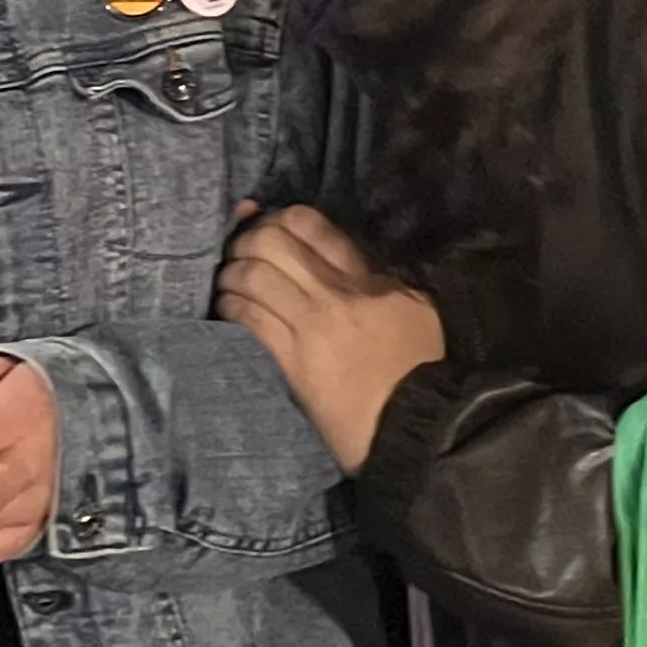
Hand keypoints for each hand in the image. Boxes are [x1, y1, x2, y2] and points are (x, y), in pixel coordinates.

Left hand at [217, 205, 445, 474]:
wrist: (417, 427)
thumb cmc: (419, 372)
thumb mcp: (416, 311)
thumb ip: (380, 282)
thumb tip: (343, 263)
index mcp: (371, 278)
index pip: (313, 225)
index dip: (279, 218)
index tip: (267, 226)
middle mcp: (338, 293)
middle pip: (274, 242)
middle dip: (247, 240)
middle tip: (240, 253)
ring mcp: (313, 325)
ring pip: (253, 275)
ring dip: (231, 274)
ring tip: (227, 282)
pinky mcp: (293, 361)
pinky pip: (249, 318)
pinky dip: (230, 307)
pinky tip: (226, 309)